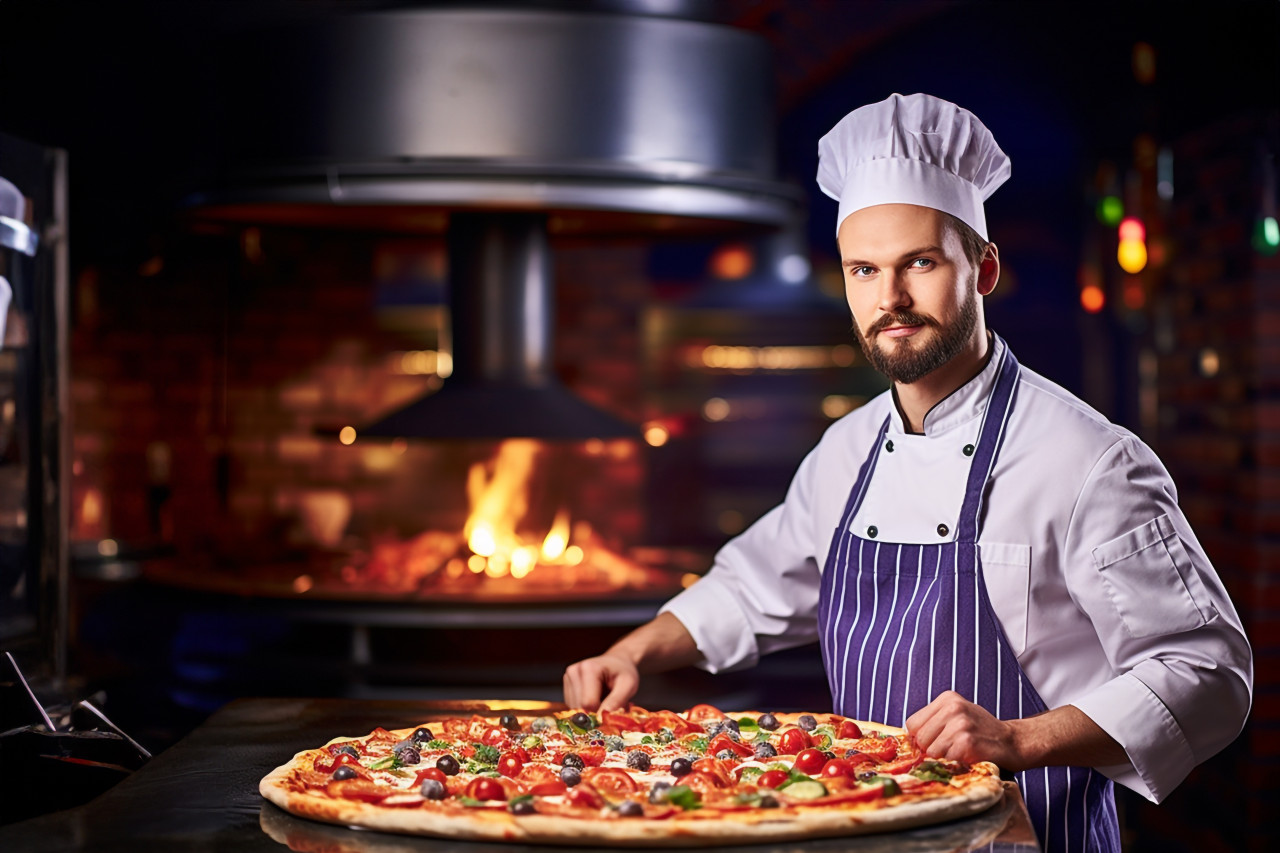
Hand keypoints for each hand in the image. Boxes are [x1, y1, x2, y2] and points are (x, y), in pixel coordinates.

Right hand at [563, 653, 639, 711]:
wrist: (617, 662)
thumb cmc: (624, 673)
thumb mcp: (628, 685)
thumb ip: (616, 701)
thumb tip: (601, 719)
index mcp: (588, 668)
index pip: (588, 703)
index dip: (600, 713)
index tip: (612, 712)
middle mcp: (574, 672)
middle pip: (579, 707)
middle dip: (594, 713)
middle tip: (609, 704)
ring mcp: (568, 678)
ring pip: (574, 709)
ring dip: (589, 712)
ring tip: (602, 699)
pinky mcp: (566, 686)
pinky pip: (572, 707)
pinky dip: (585, 709)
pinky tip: (595, 699)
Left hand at [905, 690, 1024, 769]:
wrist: (1013, 742)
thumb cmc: (981, 732)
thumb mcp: (958, 716)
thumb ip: (935, 722)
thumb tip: (908, 739)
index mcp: (947, 699)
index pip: (913, 723)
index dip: (919, 738)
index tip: (932, 745)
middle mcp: (952, 708)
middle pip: (920, 738)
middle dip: (930, 750)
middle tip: (949, 751)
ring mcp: (960, 724)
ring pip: (931, 752)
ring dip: (943, 759)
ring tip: (960, 754)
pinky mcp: (967, 742)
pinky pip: (946, 761)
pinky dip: (954, 765)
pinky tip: (967, 759)